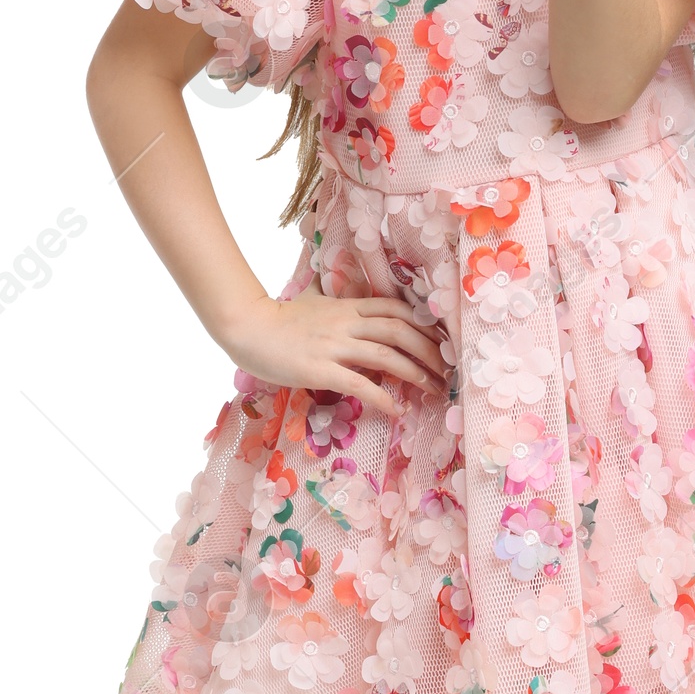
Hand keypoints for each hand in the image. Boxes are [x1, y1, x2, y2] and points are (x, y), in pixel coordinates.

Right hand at [220, 287, 447, 415]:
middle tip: (447, 369)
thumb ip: (328, 294)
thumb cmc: (276, 317)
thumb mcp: (310, 298)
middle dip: (430, 350)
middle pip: (400, 330)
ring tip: (434, 389)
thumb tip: (331, 283)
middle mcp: (346, 323)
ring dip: (416, 373)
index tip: (441, 339)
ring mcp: (334, 346)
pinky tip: (398, 410)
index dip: (423, 323)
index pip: (395, 309)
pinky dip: (383, 398)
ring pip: (386, 355)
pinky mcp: (321, 369)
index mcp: (346, 306)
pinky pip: (360, 384)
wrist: (247, 327)